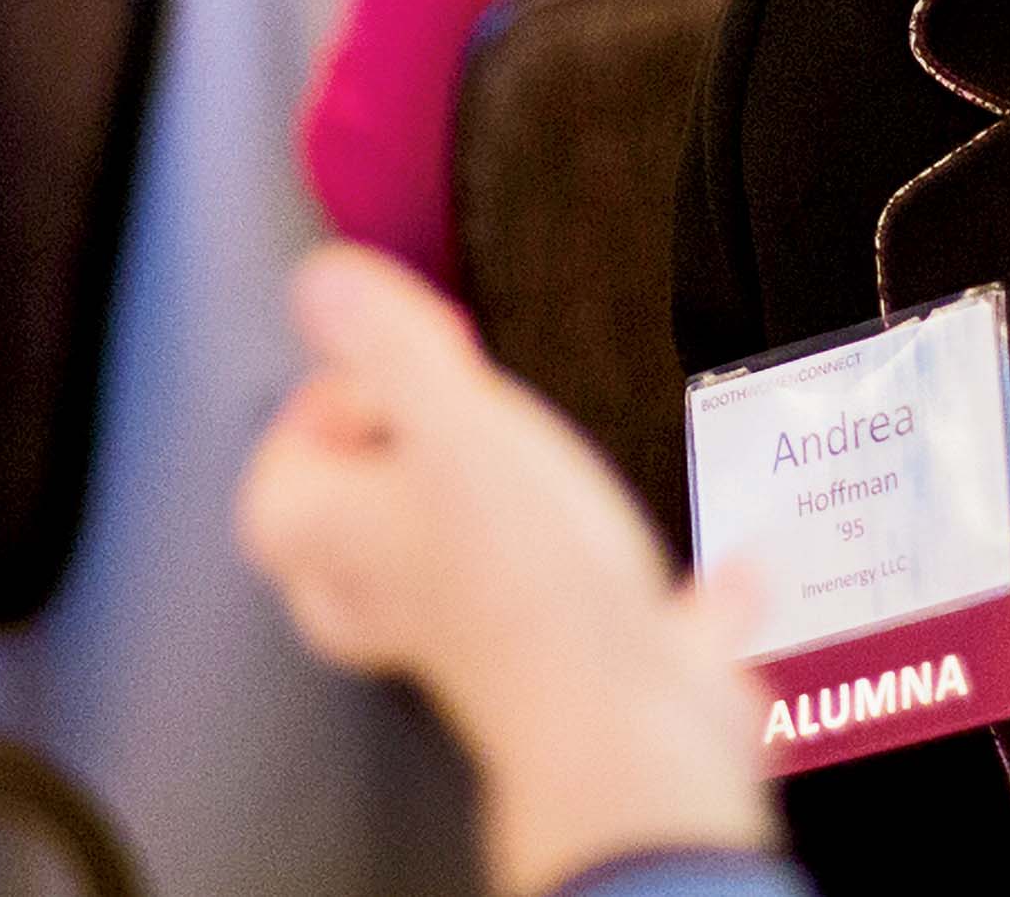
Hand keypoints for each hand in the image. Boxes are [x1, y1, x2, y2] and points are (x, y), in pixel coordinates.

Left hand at [237, 247, 773, 893]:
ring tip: (563, 470)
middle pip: (374, 501)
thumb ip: (384, 341)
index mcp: (321, 538)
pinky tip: (714, 570)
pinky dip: (639, 589)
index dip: (362, 384)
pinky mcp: (564, 673)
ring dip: (515, 512)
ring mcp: (472, 643)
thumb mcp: (450, 419)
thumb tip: (324, 283)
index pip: (295, 442)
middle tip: (475, 408)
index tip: (430, 365)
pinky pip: (597, 615)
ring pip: (469, 561)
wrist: (627, 726)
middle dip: (426, 446)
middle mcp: (378, 600)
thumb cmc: (529, 581)